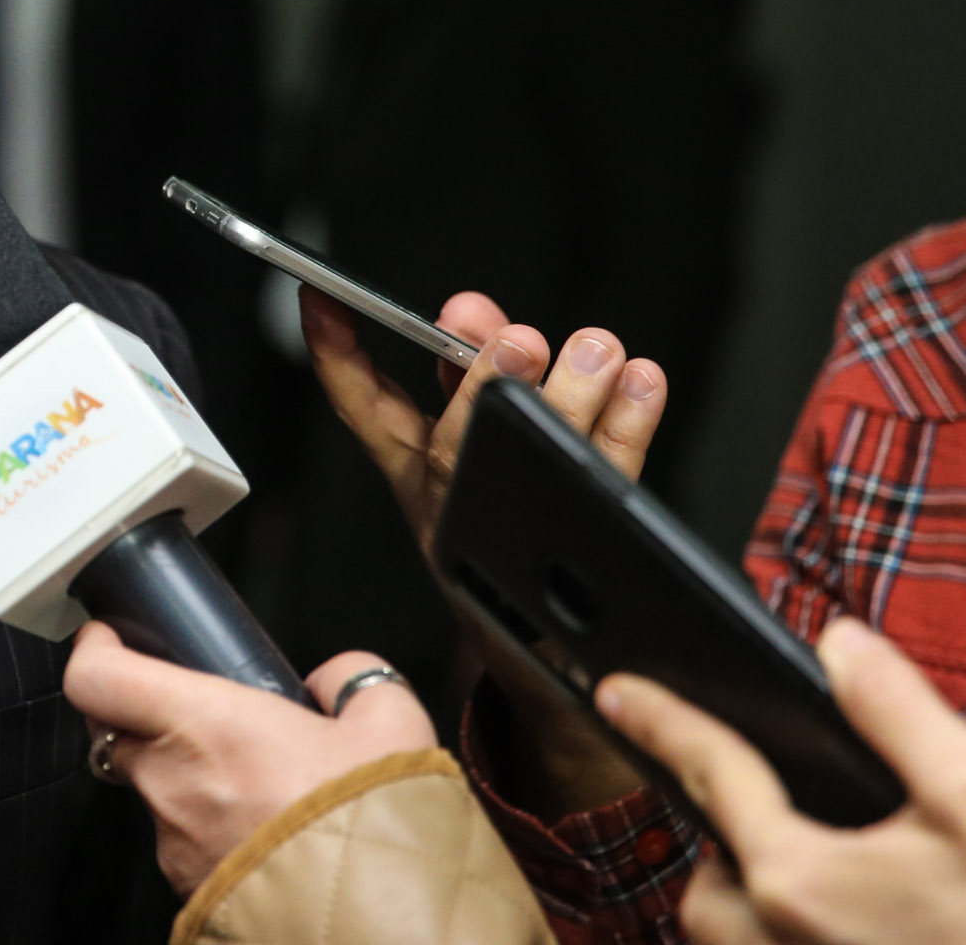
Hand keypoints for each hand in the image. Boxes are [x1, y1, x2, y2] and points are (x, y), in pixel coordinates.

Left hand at [63, 625, 437, 894]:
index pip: (98, 678)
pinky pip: (182, 841)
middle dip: (146, 716)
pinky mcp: (186, 888)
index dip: (96, 651)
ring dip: (186, 778)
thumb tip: (333, 681)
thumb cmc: (369, 826)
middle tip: (199, 710)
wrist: (377, 926)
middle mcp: (171, 783)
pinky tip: (264, 831)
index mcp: (204, 725)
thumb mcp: (389, 723)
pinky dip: (209, 828)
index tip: (110, 640)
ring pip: (154, 791)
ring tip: (256, 782)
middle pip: (116, 734)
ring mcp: (174, 843)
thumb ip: (354, 679)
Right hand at [300, 288, 665, 809]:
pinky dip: (630, 428)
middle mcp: (458, 503)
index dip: (339, 355)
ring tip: (596, 352)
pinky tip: (641, 386)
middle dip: (483, 388)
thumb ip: (472, 373)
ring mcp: (518, 531)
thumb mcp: (466, 450)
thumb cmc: (508, 540)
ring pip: (535, 468)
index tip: (324, 302)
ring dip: (569, 402)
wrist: (559, 664)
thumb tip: (483, 318)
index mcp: (419, 476)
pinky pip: (610, 482)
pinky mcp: (583, 550)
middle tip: (516, 340)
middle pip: (453, 448)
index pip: (367, 406)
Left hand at [597, 620, 965, 944]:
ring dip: (752, 896)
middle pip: (710, 875)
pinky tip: (858, 927)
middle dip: (724, 831)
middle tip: (765, 798)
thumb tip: (840, 644)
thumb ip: (899, 714)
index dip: (664, 720)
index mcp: (799, 878)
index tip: (617, 689)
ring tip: (817, 866)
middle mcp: (779, 943)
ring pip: (734, 934)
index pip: (712, 774)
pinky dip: (789, 938)